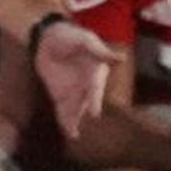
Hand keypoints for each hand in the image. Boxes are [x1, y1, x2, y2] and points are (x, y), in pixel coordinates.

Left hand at [33, 19, 116, 140]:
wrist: (48, 39)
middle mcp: (87, 85)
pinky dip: (64, 121)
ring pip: (75, 109)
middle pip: (86, 102)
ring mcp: (73, 92)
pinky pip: (62, 110)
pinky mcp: (60, 96)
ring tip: (73, 134)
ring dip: (73, 121)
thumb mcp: (85, 40)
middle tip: (81, 127)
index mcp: (95, 72)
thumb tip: (122, 58)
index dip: (94, 100)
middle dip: (83, 114)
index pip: (95, 88)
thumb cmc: (70, 36)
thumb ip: (99, 51)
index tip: (94, 113)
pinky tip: (69, 133)